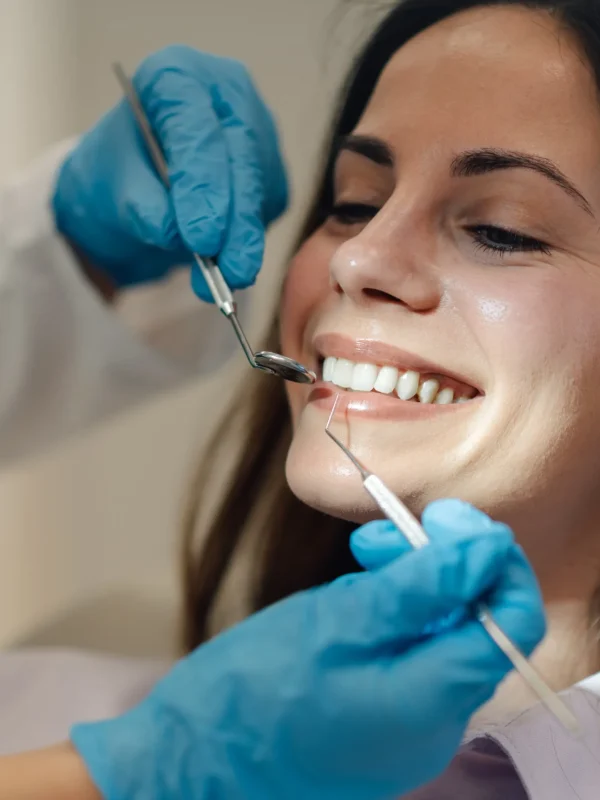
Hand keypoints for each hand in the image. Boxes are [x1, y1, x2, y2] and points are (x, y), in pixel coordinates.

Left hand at [53, 46, 287, 294]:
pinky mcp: (270, 167)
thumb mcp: (112, 187)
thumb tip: (174, 233)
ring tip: (224, 279)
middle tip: (229, 270)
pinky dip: (252, 237)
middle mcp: (225, 94)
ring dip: (247, 238)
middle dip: (237, 220)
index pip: (197, 127)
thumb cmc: (120, 172)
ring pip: (262, 185)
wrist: (137, 183)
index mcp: (176, 77)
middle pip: (242, 156)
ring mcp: (256, 129)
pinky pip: (270, 205)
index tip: (201, 237)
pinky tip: (230, 258)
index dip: (202, 183)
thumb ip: (141, 205)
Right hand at [71, 500, 544, 799]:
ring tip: (362, 555)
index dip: (490, 561)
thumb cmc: (252, 692)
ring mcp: (410, 726)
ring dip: (413, 583)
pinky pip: (411, 656)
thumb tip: (487, 548)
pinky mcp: (383, 720)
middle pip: (474, 623)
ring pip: (440, 634)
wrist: (195, 761)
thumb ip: (420, 587)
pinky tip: (357, 593)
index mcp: (432, 702)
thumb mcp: (336, 622)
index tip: (447, 518)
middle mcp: (437, 723)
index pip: (511, 622)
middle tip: (383, 533)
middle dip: (441, 564)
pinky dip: (394, 614)